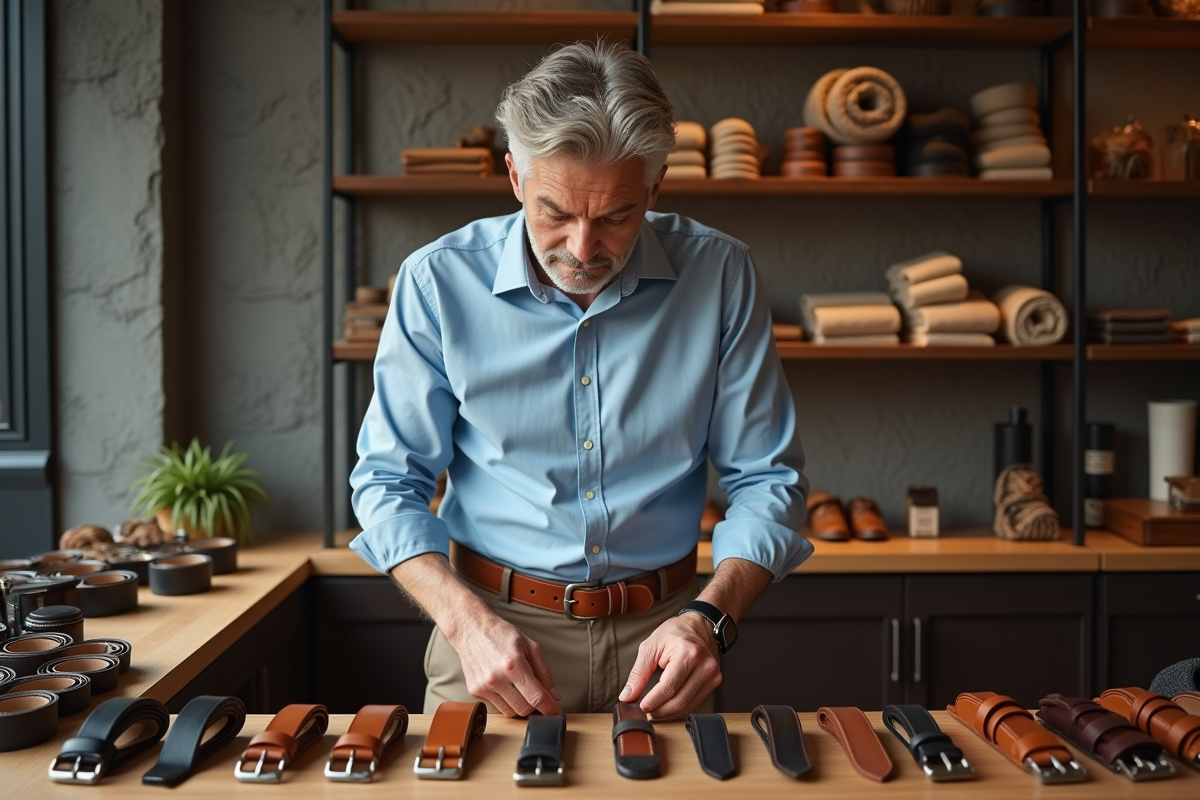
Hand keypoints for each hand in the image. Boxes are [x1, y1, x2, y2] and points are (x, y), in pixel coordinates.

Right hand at [445, 610, 561, 716]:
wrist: (471, 629)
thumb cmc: (500, 634)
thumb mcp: (529, 646)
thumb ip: (543, 672)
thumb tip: (553, 695)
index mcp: (514, 664)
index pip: (536, 697)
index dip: (549, 708)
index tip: (555, 712)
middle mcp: (497, 678)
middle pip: (524, 709)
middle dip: (534, 705)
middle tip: (536, 695)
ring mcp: (484, 686)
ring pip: (510, 711)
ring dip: (519, 704)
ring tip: (517, 687)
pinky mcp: (474, 691)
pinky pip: (497, 706)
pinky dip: (505, 700)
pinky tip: (503, 685)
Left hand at [619, 613, 721, 718]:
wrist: (699, 625)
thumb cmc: (674, 632)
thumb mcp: (650, 647)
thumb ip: (639, 673)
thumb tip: (628, 695)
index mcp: (688, 653)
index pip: (669, 687)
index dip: (654, 701)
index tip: (641, 708)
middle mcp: (704, 665)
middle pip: (680, 700)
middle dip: (660, 710)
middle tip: (647, 711)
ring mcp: (712, 674)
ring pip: (688, 705)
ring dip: (669, 711)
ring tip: (655, 707)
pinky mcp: (715, 680)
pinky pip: (695, 701)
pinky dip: (679, 705)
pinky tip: (669, 702)